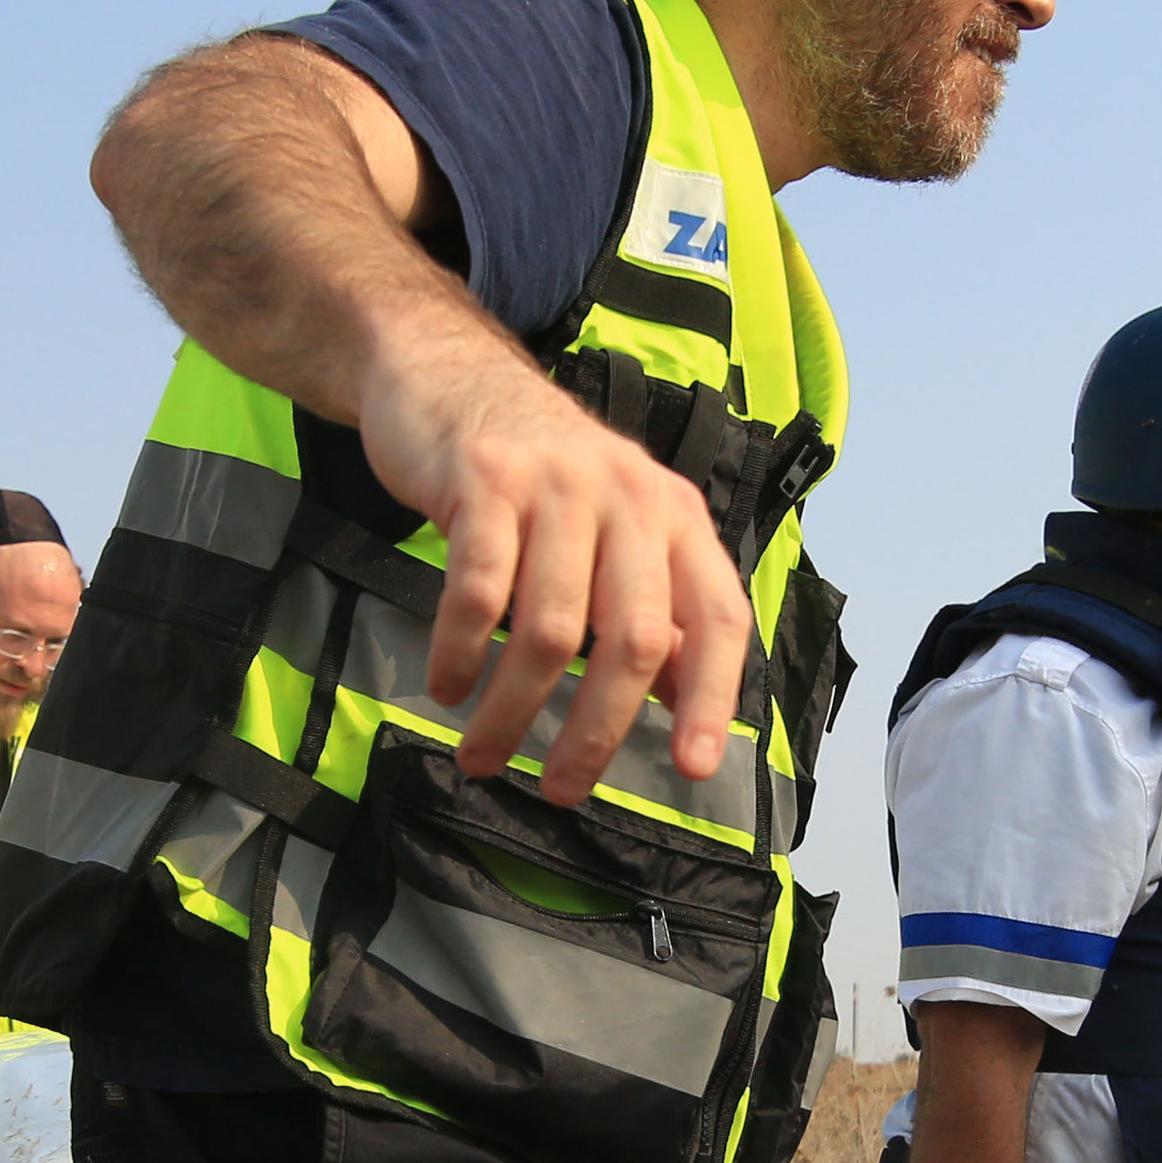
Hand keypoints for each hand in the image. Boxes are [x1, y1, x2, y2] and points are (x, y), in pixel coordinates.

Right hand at [360, 345, 754, 807]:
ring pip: (549, 629)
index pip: (716, 616)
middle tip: (559, 788)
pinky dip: (459, 652)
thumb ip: (650, 608)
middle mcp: (628, 496)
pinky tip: (446, 687)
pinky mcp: (484, 481)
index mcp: (675, 517)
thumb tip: (680, 705)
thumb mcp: (613, 531)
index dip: (710, 698)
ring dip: (511, 709)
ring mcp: (557, 485)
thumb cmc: (539, 477)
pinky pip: (478, 591)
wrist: (450, 375)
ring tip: (483, 754)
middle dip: (595, 730)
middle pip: (632, 639)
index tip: (690, 768)